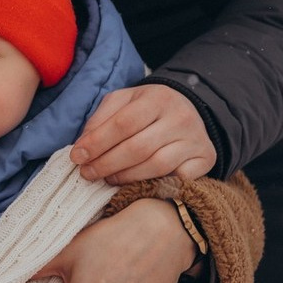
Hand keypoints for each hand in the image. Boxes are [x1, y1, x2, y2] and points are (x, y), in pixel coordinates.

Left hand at [72, 83, 215, 182]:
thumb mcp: (123, 101)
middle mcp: (181, 118)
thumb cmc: (147, 107)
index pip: (123, 123)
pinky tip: (137, 184)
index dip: (97, 142)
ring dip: (126, 177)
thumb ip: (101, 119)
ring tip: (107, 178)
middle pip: (138, 147)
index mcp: (157, 98)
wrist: (189, 110)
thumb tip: (82, 146)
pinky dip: (155, 185)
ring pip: (157, 166)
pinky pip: (178, 179)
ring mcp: (196, 140)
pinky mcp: (206, 159)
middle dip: (107, 163)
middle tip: (87, 173)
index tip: (77, 156)